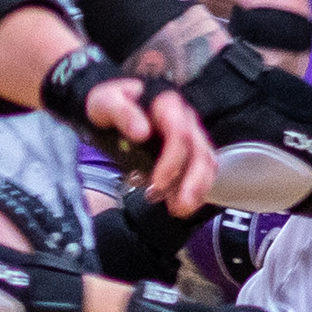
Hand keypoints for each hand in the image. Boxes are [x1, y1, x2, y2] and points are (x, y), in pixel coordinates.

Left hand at [93, 75, 213, 215]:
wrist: (108, 109)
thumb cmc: (107, 105)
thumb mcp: (105, 102)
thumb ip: (122, 113)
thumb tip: (142, 132)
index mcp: (166, 104)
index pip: (179, 134)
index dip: (172, 162)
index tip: (156, 185)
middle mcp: (184, 118)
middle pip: (200, 152)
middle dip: (191, 183)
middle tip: (176, 207)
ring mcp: (190, 135)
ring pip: (206, 163)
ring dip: (197, 190)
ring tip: (177, 209)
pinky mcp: (189, 151)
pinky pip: (202, 171)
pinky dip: (194, 190)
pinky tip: (176, 204)